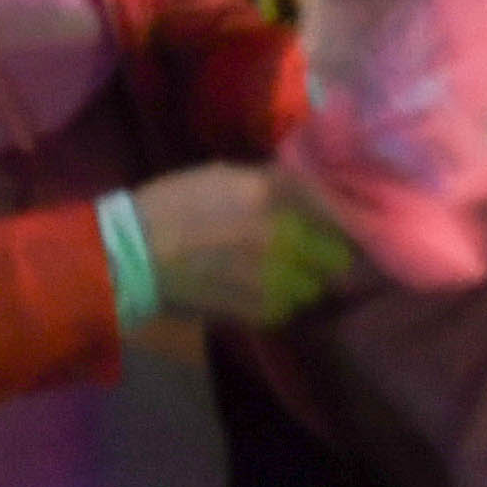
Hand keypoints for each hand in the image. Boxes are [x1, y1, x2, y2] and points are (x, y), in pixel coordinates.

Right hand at [119, 162, 366, 327]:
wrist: (136, 254)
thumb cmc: (176, 202)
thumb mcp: (227, 174)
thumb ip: (277, 183)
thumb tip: (317, 189)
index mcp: (274, 193)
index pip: (339, 209)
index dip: (348, 218)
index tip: (350, 223)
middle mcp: (285, 236)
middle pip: (338, 256)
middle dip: (329, 252)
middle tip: (315, 249)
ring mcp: (277, 278)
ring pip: (318, 286)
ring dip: (307, 279)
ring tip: (281, 271)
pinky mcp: (265, 311)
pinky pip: (291, 306)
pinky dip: (282, 299)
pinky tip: (256, 287)